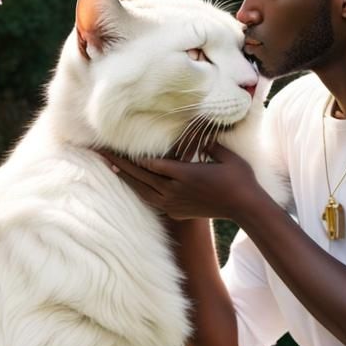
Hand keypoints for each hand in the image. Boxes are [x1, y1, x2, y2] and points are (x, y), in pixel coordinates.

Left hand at [97, 142, 262, 220]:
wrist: (244, 207)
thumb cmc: (239, 178)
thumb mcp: (226, 155)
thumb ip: (208, 143)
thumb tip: (196, 131)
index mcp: (184, 174)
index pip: (150, 164)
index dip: (130, 156)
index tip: (115, 146)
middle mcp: (174, 191)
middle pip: (140, 176)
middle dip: (119, 164)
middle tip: (100, 153)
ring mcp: (174, 204)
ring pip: (142, 191)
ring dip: (126, 179)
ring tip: (110, 168)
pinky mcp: (176, 213)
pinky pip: (152, 201)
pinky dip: (139, 191)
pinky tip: (132, 185)